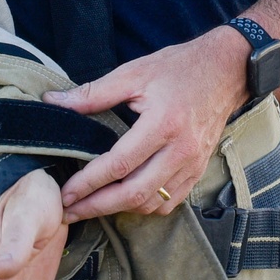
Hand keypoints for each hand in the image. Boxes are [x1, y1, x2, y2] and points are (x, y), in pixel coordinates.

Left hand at [46, 27, 246, 223]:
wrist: (226, 70)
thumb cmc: (178, 68)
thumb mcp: (133, 72)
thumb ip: (92, 93)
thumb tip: (53, 103)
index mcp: (162, 123)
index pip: (118, 164)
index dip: (88, 183)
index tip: (65, 193)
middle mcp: (180, 150)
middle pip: (134, 193)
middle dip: (97, 206)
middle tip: (69, 211)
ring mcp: (192, 164)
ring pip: (152, 203)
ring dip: (119, 209)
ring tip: (91, 207)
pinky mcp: (198, 170)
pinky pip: (170, 202)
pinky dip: (145, 207)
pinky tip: (125, 201)